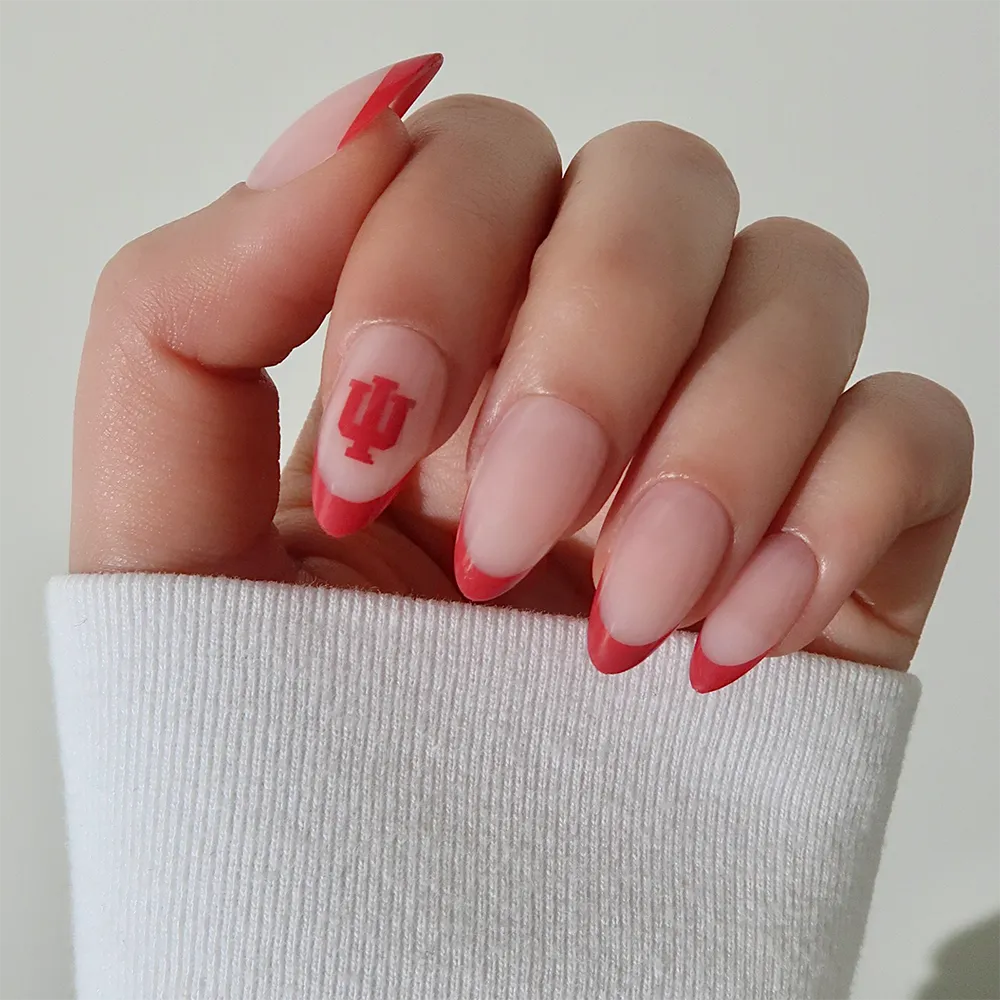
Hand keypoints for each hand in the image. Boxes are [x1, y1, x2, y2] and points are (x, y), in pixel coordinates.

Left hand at [71, 54, 972, 690]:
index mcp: (431, 344)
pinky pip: (914, 426)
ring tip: (619, 620)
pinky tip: (732, 637)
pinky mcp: (835, 542)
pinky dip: (839, 510)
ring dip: (714, 446)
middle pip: (656, 181)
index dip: (432, 261)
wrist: (411, 939)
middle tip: (512, 538)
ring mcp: (719, 444)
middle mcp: (583, 365)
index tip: (380, 458)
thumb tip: (345, 124)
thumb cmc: (285, 754)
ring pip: (798, 281)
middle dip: (591, 349)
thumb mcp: (166, 538)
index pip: (471, 156)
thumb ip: (186, 313)